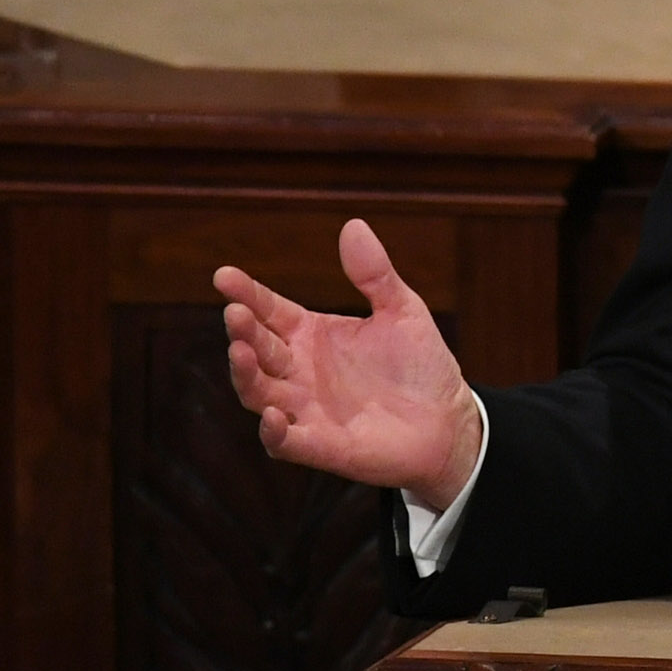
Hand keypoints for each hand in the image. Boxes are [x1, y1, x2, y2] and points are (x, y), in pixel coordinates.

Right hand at [216, 219, 479, 509]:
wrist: (447, 420)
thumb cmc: (419, 364)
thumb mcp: (401, 310)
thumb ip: (375, 274)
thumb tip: (353, 225)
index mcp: (312, 335)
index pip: (270, 311)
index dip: (247, 293)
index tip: (224, 275)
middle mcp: (299, 371)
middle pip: (259, 348)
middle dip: (243, 330)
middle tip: (235, 311)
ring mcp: (305, 409)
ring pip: (258, 393)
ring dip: (246, 374)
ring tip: (241, 351)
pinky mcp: (319, 445)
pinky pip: (284, 441)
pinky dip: (273, 430)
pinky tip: (271, 414)